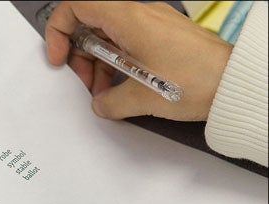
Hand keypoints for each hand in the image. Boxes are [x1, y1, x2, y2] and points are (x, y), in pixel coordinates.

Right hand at [45, 1, 232, 120]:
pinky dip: (117, 66)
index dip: (58, 30)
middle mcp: (137, 15)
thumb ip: (109, 102)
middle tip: (85, 85)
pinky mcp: (159, 38)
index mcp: (127, 18)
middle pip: (89, 25)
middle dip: (80, 57)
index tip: (58, 57)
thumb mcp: (141, 97)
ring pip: (107, 38)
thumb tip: (100, 104)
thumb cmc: (197, 80)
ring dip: (99, 66)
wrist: (234, 83)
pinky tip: (121, 91)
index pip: (76, 5)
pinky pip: (126, 46)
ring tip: (105, 94)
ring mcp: (149, 25)